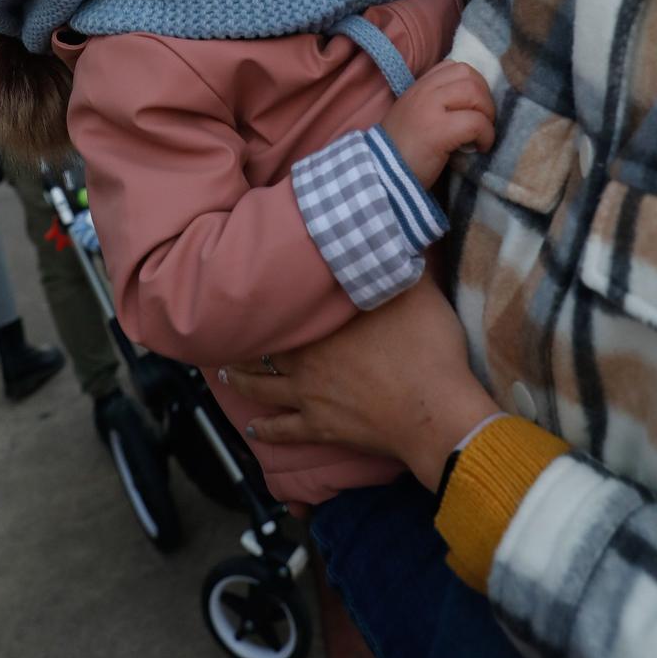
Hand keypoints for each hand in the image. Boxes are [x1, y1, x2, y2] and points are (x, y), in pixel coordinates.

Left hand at [223, 276, 496, 489]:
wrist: (434, 412)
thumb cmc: (427, 347)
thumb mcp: (418, 290)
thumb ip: (400, 260)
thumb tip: (394, 226)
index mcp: (323, 323)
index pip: (283, 307)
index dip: (263, 299)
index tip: (246, 287)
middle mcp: (307, 358)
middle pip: (264, 347)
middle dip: (242, 341)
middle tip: (222, 333)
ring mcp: (311, 396)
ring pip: (263, 387)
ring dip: (241, 381)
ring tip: (225, 375)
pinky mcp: (323, 429)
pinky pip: (286, 431)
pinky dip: (268, 431)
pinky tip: (255, 430)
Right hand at [380, 61, 494, 187]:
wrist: (382, 175)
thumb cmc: (401, 151)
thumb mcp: (413, 115)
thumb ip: (434, 103)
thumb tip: (471, 102)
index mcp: (417, 87)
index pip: (454, 66)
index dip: (473, 83)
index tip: (474, 106)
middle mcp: (423, 91)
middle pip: (469, 75)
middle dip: (485, 98)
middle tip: (483, 121)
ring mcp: (430, 108)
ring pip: (475, 93)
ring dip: (487, 114)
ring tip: (482, 134)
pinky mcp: (439, 130)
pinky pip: (476, 122)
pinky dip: (486, 135)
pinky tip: (480, 148)